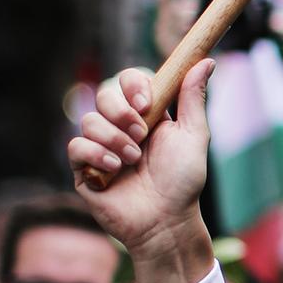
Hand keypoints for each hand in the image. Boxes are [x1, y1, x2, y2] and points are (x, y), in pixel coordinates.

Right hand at [68, 63, 216, 282]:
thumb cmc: (183, 181)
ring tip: (133, 160)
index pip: (128, 81)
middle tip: (141, 134)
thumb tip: (206, 61)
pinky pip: (76, 146)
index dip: (133, 84)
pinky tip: (115, 168)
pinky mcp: (84, 169)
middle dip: (122, 112)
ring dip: (114, 138)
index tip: (146, 100)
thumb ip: (193, 98)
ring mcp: (100, 147)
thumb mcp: (193, 135)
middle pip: (104, 95)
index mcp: (146, 115)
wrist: (166, 221)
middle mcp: (120, 127)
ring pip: (89, 120)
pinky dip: (96, 153)